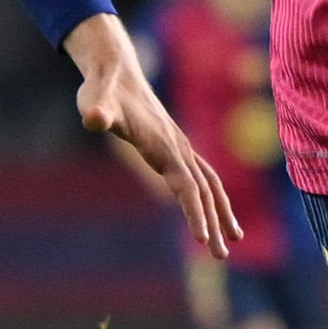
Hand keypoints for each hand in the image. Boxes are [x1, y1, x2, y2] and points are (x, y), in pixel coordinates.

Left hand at [69, 14, 240, 256]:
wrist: (116, 71)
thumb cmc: (103, 90)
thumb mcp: (95, 102)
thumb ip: (97, 111)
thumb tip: (93, 118)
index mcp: (164, 146)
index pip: (186, 186)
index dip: (194, 212)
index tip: (201, 239)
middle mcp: (179, 148)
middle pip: (203, 192)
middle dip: (214, 224)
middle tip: (220, 257)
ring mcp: (180, 147)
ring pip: (209, 184)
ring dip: (222, 212)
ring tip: (234, 240)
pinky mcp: (175, 147)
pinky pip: (201, 176)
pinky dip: (211, 197)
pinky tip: (214, 212)